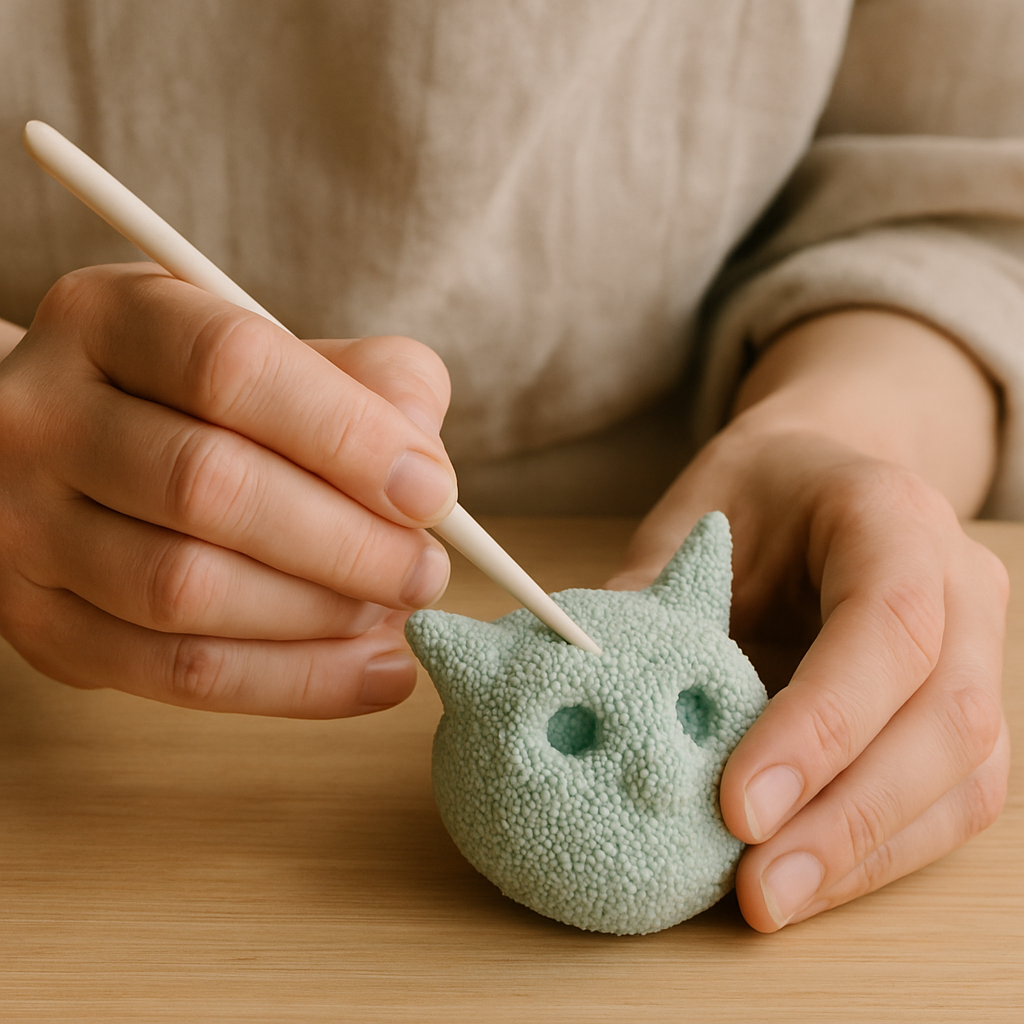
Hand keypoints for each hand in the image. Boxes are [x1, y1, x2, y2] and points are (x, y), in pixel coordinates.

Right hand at [0, 263, 456, 716]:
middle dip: (345, 542)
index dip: (345, 434)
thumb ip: (373, 384)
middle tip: (424, 570)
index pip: (231, 366)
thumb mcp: (286, 356)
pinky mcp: (42, 624)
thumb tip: (425, 469)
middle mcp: (45, 416)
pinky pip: (173, 673)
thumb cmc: (215, 406)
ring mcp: (25, 526)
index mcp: (112, 319)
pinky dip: (295, 683)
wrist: (83, 456)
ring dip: (320, 614)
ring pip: (183, 588)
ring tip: (393, 611)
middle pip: (204, 485)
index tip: (431, 493)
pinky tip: (373, 672)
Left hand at [607, 310, 1009, 929]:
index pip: (885, 625)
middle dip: (848, 818)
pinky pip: (950, 798)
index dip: (822, 723)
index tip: (739, 803)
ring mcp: (978, 651)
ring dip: (866, 854)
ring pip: (962, 776)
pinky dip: (878, 852)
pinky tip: (804, 876)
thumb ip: (651, 591)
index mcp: (890, 516)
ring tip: (769, 901)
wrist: (830, 477)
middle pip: (944, 718)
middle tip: (754, 889)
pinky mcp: (965, 709)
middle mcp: (959, 584)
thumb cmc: (762, 491)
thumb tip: (584, 681)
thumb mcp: (696, 516)